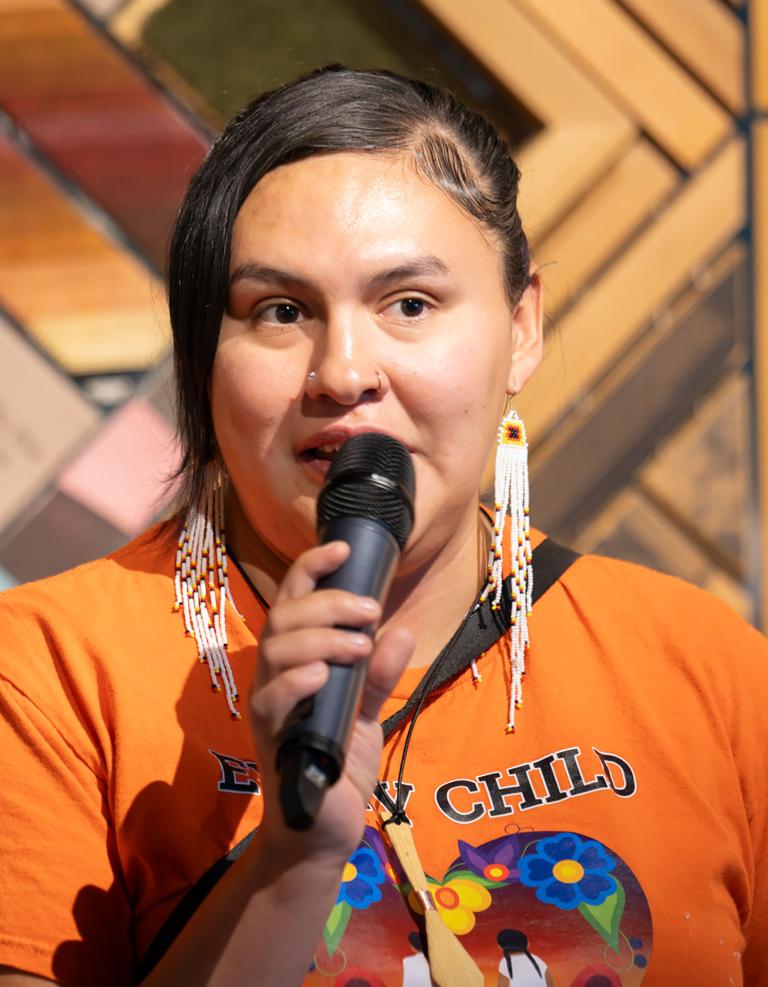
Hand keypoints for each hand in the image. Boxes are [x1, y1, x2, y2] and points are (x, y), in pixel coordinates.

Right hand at [250, 540, 412, 863]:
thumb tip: (399, 632)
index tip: (344, 547)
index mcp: (294, 662)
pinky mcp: (272, 741)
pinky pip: (272, 701)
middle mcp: (273, 678)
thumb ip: (377, 675)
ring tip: (360, 641)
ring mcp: (269, 709)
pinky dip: (297, 680)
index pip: (293, 602)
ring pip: (276, 650)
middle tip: (370, 609)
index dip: (311, 568)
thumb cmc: (338, 766)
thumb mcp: (366, 712)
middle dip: (327, 602)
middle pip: (283, 618)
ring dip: (321, 636)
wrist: (323, 831)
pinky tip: (324, 674)